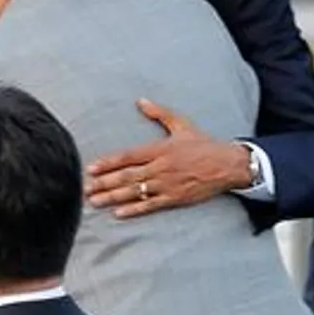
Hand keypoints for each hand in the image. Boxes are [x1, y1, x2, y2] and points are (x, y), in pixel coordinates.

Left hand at [85, 99, 251, 218]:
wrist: (227, 164)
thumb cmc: (203, 145)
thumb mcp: (182, 124)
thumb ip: (159, 113)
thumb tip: (140, 101)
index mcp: (160, 149)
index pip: (128, 156)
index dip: (108, 163)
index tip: (92, 168)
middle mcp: (160, 167)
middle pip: (127, 176)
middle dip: (104, 183)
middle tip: (86, 188)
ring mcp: (167, 184)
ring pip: (135, 192)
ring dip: (113, 197)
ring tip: (95, 201)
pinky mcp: (175, 198)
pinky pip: (151, 205)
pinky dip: (134, 209)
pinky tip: (119, 213)